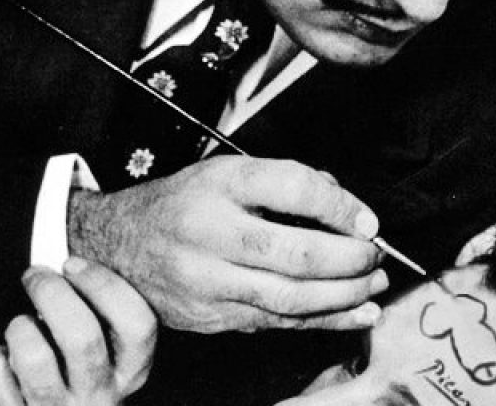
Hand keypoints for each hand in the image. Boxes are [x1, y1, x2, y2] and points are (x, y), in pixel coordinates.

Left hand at [0, 258, 156, 405]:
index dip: (104, 285)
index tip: (74, 264)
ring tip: (21, 324)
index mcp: (129, 371)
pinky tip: (5, 358)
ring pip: (36, 360)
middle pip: (82, 337)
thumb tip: (70, 261)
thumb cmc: (78, 378)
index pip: (137, 324)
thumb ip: (101, 314)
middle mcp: (99, 394)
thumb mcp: (108, 353)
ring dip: (21, 328)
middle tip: (36, 276)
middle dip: (52, 293)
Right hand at [69, 156, 387, 332]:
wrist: (119, 246)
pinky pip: (277, 323)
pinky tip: (358, 314)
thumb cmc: (183, 203)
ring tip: (375, 284)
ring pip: (290, 297)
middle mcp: (210, 232)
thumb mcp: (226, 172)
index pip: (291, 188)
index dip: (340, 205)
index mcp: (219, 184)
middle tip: (376, 256)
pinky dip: (325, 321)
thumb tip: (343, 205)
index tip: (368, 220)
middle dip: (350, 259)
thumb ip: (284, 181)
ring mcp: (208, 281)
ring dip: (345, 295)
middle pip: (295, 254)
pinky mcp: (212, 316)